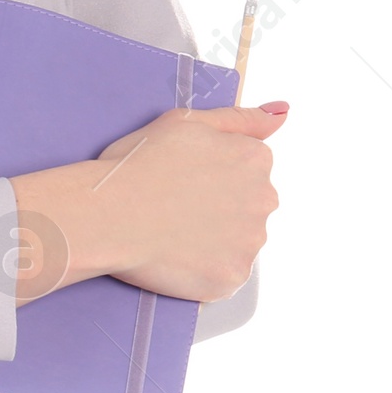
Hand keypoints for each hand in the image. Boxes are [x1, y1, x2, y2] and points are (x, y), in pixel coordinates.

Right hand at [11, 101, 285, 303]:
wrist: (108, 215)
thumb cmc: (137, 164)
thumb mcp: (186, 121)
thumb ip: (240, 118)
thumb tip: (283, 114)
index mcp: (254, 159)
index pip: (248, 168)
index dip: (212, 174)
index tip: (184, 179)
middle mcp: (263, 200)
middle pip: (248, 206)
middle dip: (219, 207)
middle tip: (175, 207)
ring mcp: (249, 243)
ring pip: (238, 242)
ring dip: (213, 239)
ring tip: (171, 232)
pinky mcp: (231, 278)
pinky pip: (223, 274)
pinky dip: (204, 269)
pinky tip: (175, 255)